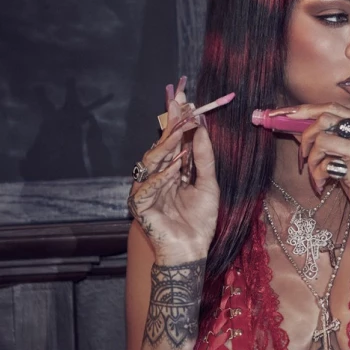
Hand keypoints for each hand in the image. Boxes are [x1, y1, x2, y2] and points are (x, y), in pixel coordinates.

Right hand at [127, 77, 219, 263]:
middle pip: (161, 145)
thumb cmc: (200, 221)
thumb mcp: (208, 185)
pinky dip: (161, 177)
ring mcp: (147, 189)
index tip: (186, 100)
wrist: (192, 250)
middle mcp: (158, 175)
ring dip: (166, 145)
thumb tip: (201, 129)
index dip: (179, 120)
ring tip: (180, 131)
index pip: (174, 141)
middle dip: (170, 124)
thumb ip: (204, 159)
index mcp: (173, 170)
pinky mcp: (140, 205)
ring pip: (151, 161)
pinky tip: (175, 167)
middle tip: (180, 104)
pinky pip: (148, 187)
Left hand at [272, 102, 349, 239]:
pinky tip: (323, 185)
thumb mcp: (346, 156)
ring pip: (322, 139)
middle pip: (325, 118)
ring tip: (316, 175)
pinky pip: (325, 164)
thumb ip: (327, 138)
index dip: (304, 110)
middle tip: (303, 156)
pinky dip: (317, 175)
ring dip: (311, 160)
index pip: (332, 107)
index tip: (281, 115)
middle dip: (305, 137)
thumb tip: (292, 124)